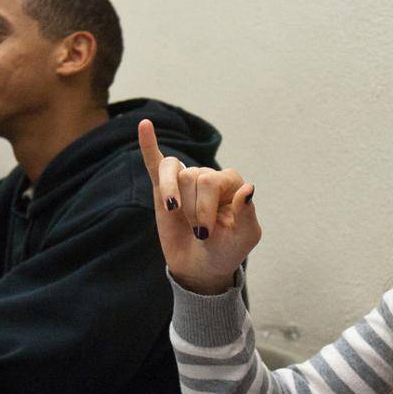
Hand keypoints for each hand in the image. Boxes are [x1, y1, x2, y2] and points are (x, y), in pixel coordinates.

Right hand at [138, 120, 259, 294]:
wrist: (200, 268)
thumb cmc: (225, 252)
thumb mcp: (243, 238)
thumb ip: (248, 214)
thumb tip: (248, 189)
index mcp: (231, 183)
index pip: (211, 180)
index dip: (205, 208)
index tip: (206, 233)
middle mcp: (209, 177)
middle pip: (192, 176)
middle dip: (192, 209)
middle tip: (198, 232)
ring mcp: (186, 181)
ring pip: (174, 173)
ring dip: (174, 198)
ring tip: (175, 214)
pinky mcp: (164, 188)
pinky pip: (157, 162)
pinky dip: (149, 144)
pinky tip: (144, 125)